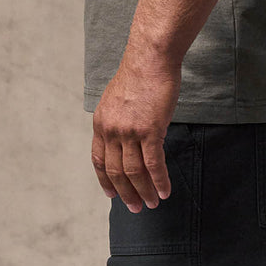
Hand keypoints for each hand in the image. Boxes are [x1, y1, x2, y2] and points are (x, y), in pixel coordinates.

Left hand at [91, 51, 180, 212]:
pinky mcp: (150, 129)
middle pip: (116, 171)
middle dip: (126, 193)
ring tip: (153, 203)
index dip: (105, 180)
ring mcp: (129, 131)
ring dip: (144, 191)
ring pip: (134, 172)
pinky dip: (159, 180)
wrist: (150, 57)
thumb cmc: (140, 74)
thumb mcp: (118, 99)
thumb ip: (119, 120)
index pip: (99, 160)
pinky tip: (165, 190)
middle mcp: (111, 129)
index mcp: (101, 122)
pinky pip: (154, 163)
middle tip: (136, 207)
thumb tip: (129, 140)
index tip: (112, 195)